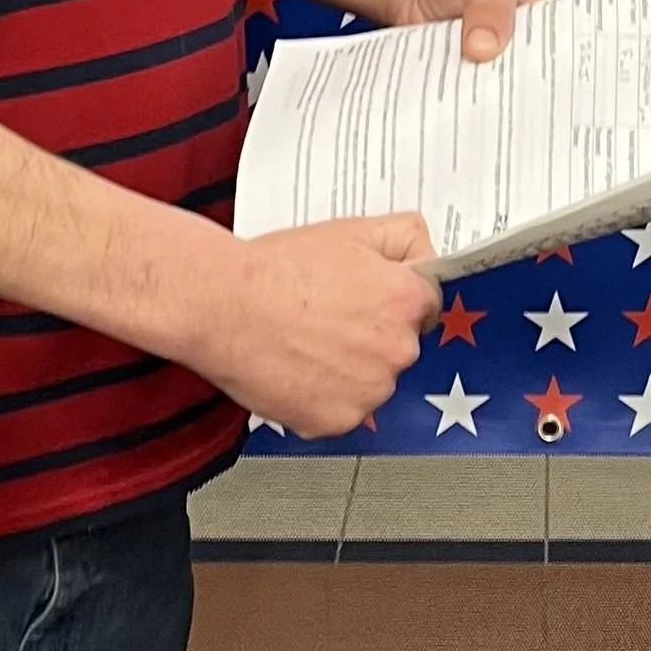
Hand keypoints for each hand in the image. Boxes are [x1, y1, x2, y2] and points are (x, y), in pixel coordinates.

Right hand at [188, 216, 441, 437]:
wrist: (224, 305)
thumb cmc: (276, 270)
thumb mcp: (352, 230)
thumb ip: (403, 238)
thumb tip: (423, 254)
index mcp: (405, 301)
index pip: (426, 304)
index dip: (394, 296)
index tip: (372, 299)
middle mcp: (396, 351)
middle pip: (399, 345)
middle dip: (372, 333)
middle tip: (329, 316)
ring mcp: (368, 391)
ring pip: (371, 381)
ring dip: (350, 368)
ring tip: (307, 341)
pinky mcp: (336, 421)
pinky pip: (341, 410)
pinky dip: (323, 396)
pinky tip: (297, 368)